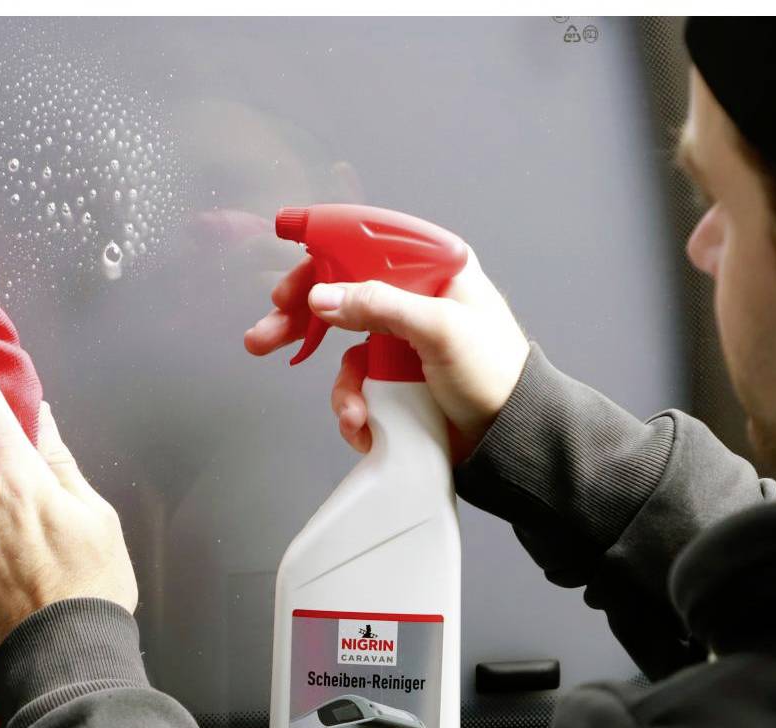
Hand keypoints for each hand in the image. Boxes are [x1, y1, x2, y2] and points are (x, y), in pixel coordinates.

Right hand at [243, 248, 530, 460]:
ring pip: (344, 350)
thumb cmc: (497, 375)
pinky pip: (358, 387)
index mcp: (433, 270)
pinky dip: (355, 409)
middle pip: (341, 294)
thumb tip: (322, 297)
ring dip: (340, 386)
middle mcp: (413, 300)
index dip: (324, 244)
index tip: (285, 240)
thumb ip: (380, 307)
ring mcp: (401, 342)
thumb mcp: (441, 331)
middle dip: (301, 319)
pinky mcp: (395, 381)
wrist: (511, 439)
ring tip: (351, 413)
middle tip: (265, 335)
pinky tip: (366, 427)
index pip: (366, 243)